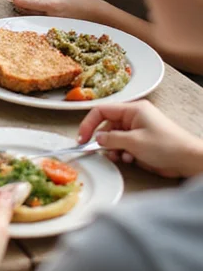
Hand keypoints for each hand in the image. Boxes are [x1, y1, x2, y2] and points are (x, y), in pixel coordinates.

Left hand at [7, 0, 98, 19]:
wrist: (96, 18)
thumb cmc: (82, 2)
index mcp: (53, 6)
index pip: (30, 4)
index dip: (18, 0)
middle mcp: (50, 18)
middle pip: (28, 12)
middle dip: (19, 5)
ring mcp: (51, 26)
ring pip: (32, 18)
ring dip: (24, 11)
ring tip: (19, 3)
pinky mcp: (53, 30)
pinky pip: (38, 23)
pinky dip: (32, 17)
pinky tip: (31, 12)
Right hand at [79, 100, 202, 178]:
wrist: (188, 160)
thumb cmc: (166, 146)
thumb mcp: (134, 142)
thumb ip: (111, 139)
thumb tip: (97, 138)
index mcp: (132, 109)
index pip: (102, 110)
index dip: (89, 123)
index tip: (82, 138)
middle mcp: (133, 117)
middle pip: (107, 125)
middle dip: (102, 139)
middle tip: (98, 151)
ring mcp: (137, 130)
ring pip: (114, 137)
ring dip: (113, 148)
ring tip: (119, 157)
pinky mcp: (141, 142)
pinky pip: (123, 145)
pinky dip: (122, 153)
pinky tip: (129, 159)